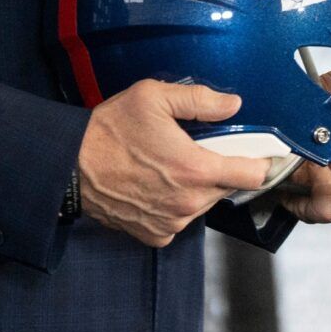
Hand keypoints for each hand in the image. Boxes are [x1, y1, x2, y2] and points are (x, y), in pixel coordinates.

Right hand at [77, 79, 273, 248]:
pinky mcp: (156, 234)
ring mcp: (172, 222)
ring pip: (203, 202)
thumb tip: (233, 104)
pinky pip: (180, 218)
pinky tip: (156, 184)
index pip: (252, 174)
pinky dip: (175, 203)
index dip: (260, 161)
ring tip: (169, 164)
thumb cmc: (110, 131)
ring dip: (196, 186)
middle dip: (219, 167)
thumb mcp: (154, 97)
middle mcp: (188, 202)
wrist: (70, 167)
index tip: (260, 152)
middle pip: (226, 186)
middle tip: (194, 147)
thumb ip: (200, 99)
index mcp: (195, 169)